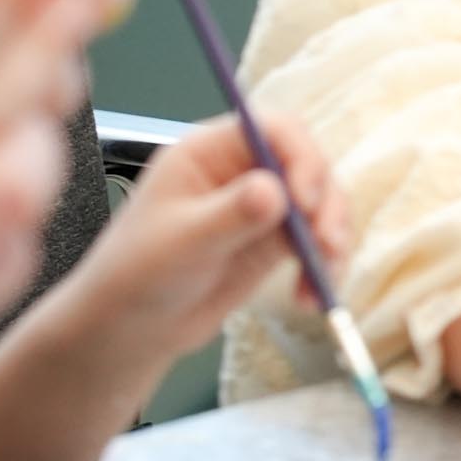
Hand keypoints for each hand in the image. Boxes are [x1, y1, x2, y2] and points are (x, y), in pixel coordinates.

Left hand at [69, 108, 347, 360]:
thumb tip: (275, 191)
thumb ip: (230, 215)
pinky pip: (318, 239)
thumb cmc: (135, 275)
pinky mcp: (275, 239)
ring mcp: (263, 204)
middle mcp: (242, 169)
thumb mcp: (181, 243)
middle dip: (324, 202)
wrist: (128, 330)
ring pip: (321, 201)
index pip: (274, 130)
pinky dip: (324, 263)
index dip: (300, 157)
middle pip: (308, 163)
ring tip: (322, 275)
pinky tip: (311, 294)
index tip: (305, 200)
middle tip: (326, 242)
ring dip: (332, 234)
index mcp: (210, 150)